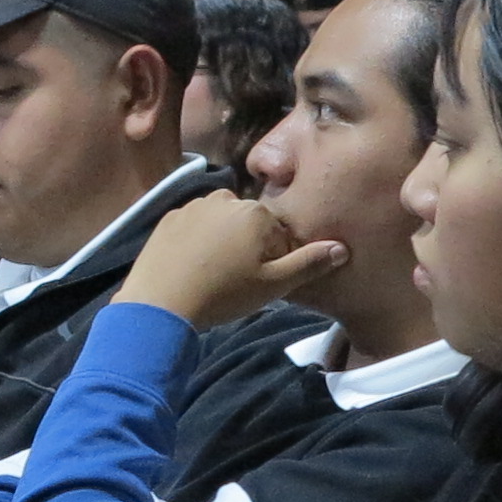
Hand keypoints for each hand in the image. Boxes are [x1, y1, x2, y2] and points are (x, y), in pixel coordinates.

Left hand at [120, 190, 341, 329]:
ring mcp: (193, 206)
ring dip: (222, 243)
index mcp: (256, 213)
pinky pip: (194, 227)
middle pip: (249, 225)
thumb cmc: (223, 294)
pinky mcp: (168, 218)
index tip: (257, 282)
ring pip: (221, 223)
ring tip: (211, 276)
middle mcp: (225, 198)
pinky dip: (196, 243)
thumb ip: (308, 264)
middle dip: (248, 248)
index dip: (273, 261)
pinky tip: (190, 268)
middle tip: (234, 281)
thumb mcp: (273, 285)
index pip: (278, 235)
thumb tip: (342, 248)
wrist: (160, 303)